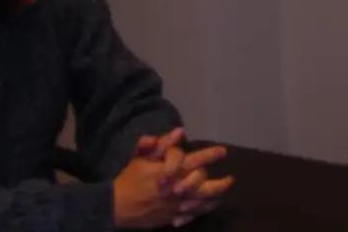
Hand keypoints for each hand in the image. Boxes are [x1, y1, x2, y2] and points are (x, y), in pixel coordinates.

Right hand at [114, 135, 233, 228]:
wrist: (116, 206)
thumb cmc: (129, 179)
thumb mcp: (141, 158)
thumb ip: (160, 144)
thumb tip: (179, 132)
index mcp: (169, 170)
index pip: (193, 160)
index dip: (209, 155)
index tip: (223, 152)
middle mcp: (176, 187)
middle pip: (204, 184)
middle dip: (219, 182)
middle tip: (231, 179)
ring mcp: (176, 204)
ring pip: (202, 201)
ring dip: (216, 195)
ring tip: (226, 190)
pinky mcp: (173, 216)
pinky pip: (194, 213)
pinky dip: (205, 209)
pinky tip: (213, 204)